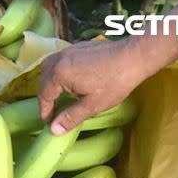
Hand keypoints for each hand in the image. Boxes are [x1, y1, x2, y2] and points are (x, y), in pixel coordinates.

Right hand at [38, 38, 153, 134]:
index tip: (49, 121)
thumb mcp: (92, 105)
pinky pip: (60, 60)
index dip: (45, 111)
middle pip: (43, 79)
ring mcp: (68, 50)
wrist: (134, 57)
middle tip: (52, 111)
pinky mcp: (77, 47)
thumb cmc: (114, 83)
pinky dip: (58, 71)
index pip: (44, 95)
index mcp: (60, 74)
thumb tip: (53, 130)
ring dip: (49, 82)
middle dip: (45, 96)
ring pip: (49, 66)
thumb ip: (70, 117)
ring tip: (57, 95)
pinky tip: (69, 80)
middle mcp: (59, 59)